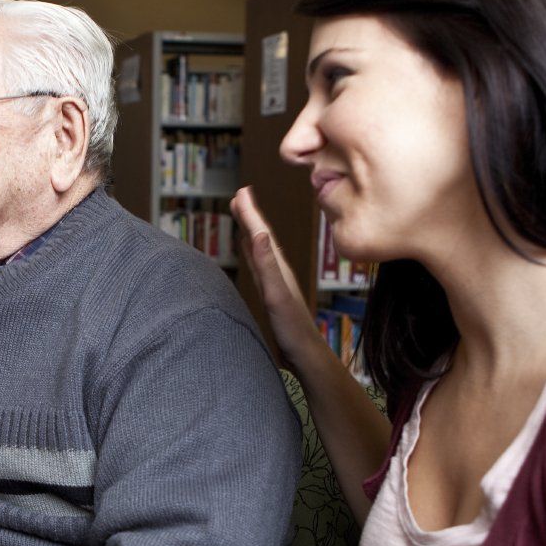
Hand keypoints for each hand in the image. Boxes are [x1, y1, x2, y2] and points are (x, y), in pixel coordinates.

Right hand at [231, 187, 322, 370]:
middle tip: (239, 195)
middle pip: (260, 236)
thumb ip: (267, 265)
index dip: (250, 213)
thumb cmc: (292, 328)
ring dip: (249, 231)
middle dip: (249, 216)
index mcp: (278, 267)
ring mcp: (275, 281)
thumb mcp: (276, 295)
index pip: (261, 233)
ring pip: (259, 249)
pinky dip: (251, 253)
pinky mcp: (271, 293)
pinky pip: (258, 266)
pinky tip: (250, 251)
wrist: (306, 354)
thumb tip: (260, 234)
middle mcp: (277, 270)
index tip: (241, 190)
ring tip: (242, 215)